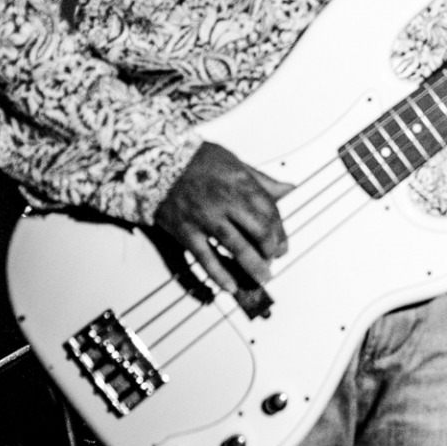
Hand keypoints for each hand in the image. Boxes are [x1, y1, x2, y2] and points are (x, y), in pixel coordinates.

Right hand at [154, 142, 295, 294]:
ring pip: (237, 248)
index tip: (281, 243)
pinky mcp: (186, 231)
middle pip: (260, 231)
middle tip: (273, 260)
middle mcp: (227, 201)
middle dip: (271, 250)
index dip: (280, 232)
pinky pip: (205, 258)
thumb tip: (288, 188)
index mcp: (242, 184)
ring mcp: (206, 218)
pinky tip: (230, 285)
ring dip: (253, 267)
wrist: (158, 162)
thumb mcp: (235, 162)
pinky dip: (219, 274)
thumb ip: (263, 181)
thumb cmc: (197, 160)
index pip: (271, 212)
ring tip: (262, 277)